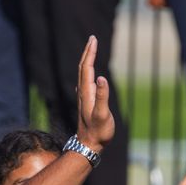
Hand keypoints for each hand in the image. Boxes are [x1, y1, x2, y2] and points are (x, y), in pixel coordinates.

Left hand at [76, 36, 114, 151]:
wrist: (88, 145)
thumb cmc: (98, 132)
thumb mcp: (102, 114)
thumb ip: (102, 96)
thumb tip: (101, 77)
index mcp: (87, 93)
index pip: (87, 67)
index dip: (90, 53)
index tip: (94, 39)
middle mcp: (82, 93)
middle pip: (82, 68)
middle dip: (87, 52)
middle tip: (92, 39)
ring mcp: (83, 98)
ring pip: (82, 74)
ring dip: (86, 61)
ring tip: (91, 51)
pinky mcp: (86, 103)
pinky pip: (85, 82)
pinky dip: (87, 72)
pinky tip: (88, 74)